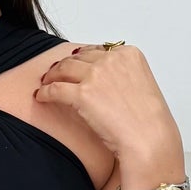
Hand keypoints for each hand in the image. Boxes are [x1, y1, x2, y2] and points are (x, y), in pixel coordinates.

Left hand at [33, 42, 184, 179]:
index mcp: (129, 54)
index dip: (82, 58)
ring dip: (52, 76)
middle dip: (65, 65)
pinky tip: (41, 97)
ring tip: (46, 84)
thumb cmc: (149, 121)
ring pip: (63, 69)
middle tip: (55, 74)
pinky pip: (55, 89)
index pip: (97, 50)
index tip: (74, 63)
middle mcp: (112, 60)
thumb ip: (123, 75)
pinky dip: (45, 92)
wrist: (149, 139)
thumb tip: (104, 80)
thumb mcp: (142, 86)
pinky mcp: (82, 94)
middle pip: (78, 57)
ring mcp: (96, 75)